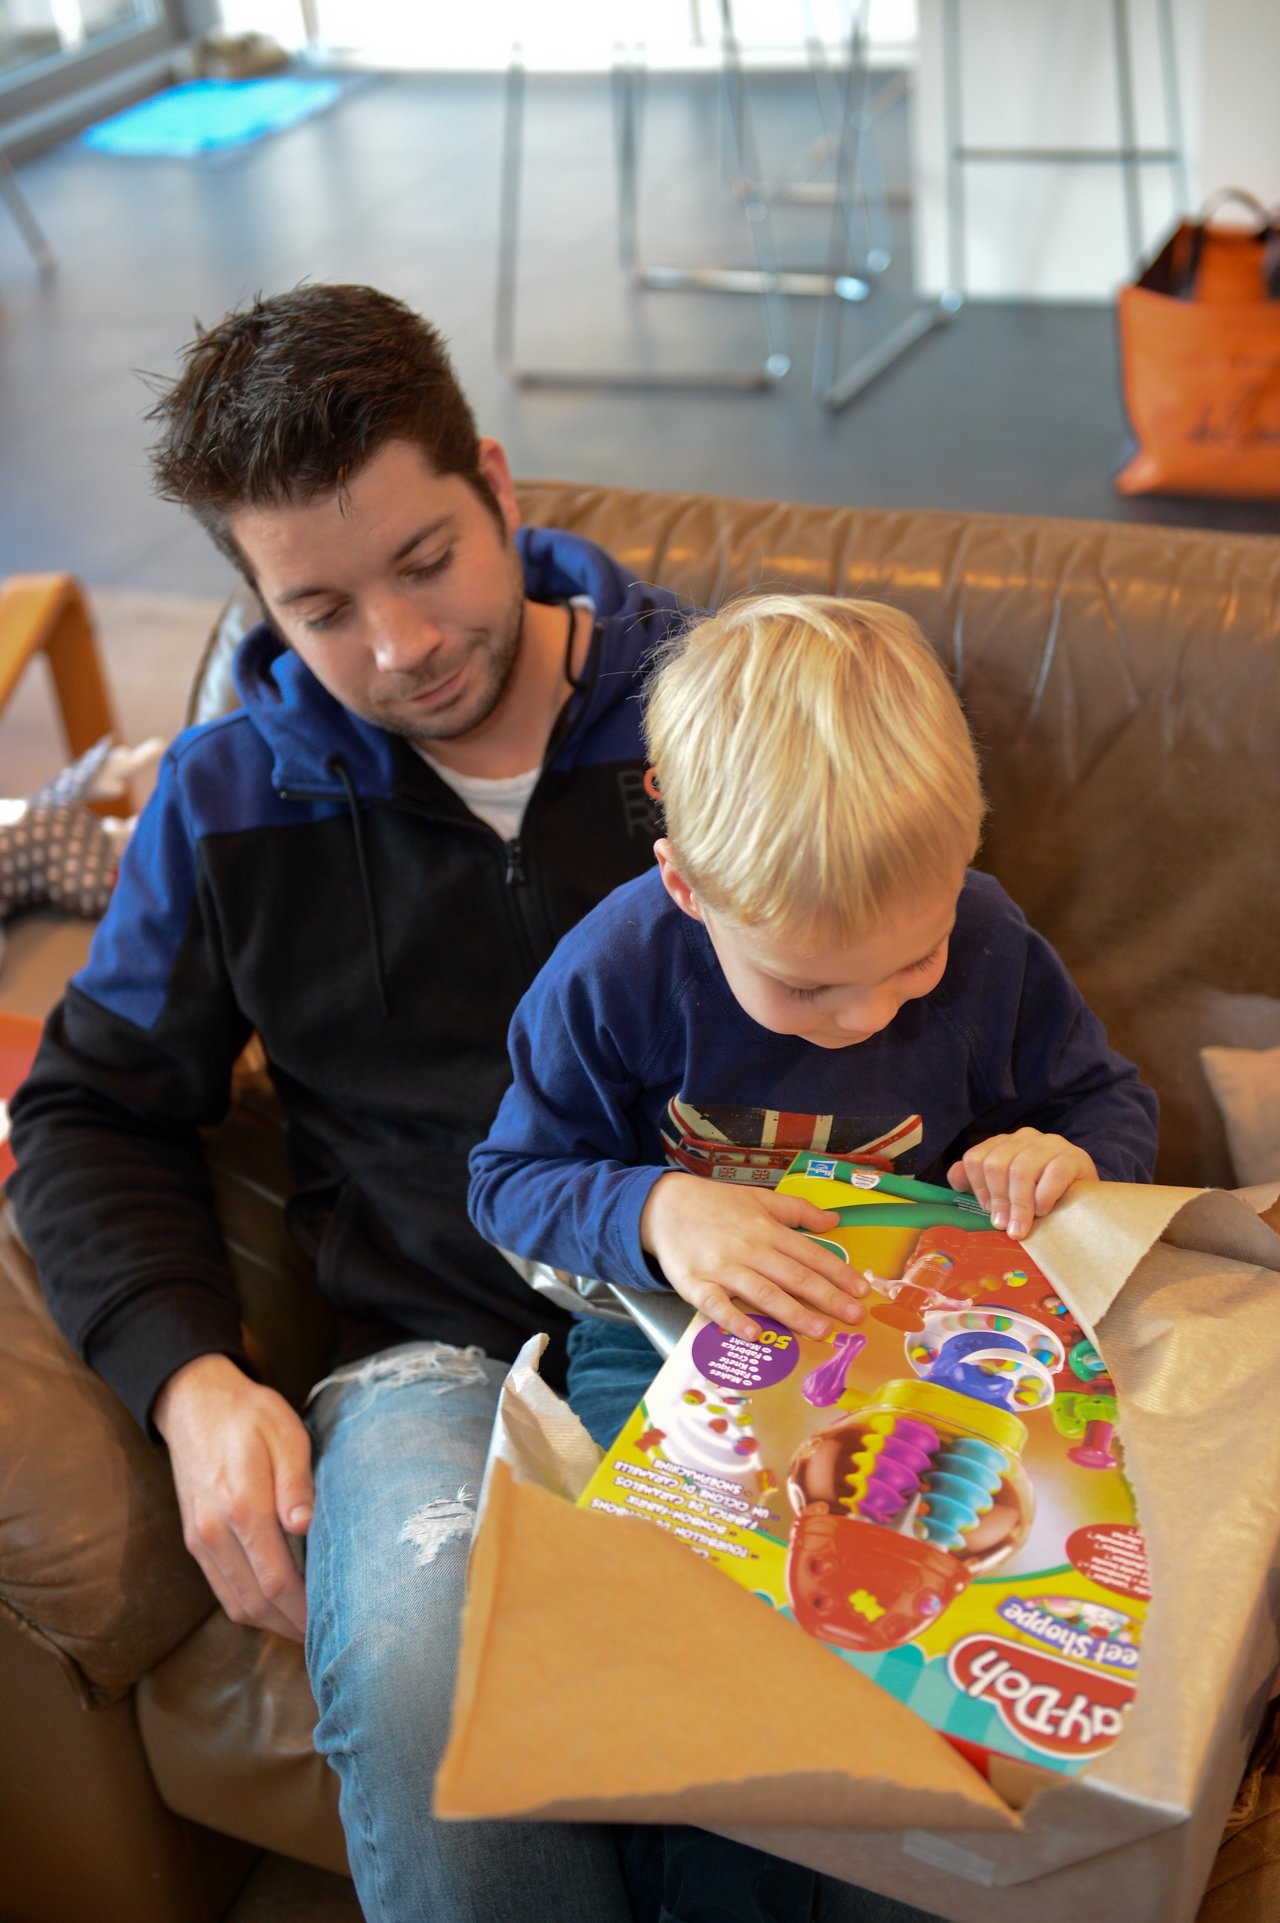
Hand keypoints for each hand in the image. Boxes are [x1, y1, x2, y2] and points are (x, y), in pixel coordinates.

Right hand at [152, 1353, 313, 1639]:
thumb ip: (297, 1482)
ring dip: (270, 1623)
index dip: (303, 1611)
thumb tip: (304, 1526)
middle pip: (255, 1602)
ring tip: (304, 1629)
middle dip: (290, 1626)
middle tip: (325, 1637)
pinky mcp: (193, 1539)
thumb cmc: (250, 1415)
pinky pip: (220, 1588)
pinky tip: (274, 1606)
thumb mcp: (286, 1433)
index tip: (331, 1624)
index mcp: (242, 1507)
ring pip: (235, 1603)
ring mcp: (199, 1539)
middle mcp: (214, 1532)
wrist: (194, 1401)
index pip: (277, 1581)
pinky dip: (248, 1606)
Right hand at [639, 1172, 868, 1340]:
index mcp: (767, 1229)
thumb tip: (834, 1222)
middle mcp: (749, 1249)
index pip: (810, 1254)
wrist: (664, 1206)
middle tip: (854, 1318)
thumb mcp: (759, 1198)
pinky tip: (754, 1334)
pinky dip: (735, 1321)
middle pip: (794, 1277)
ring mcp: (722, 1268)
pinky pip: (717, 1306)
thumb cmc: (716, 1205)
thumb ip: (797, 1211)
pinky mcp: (695, 1285)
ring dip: (794, 1314)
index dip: (838, 1273)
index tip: (862, 1291)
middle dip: (827, 1298)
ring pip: (763, 1293)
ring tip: (821, 1331)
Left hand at [947, 1129, 1097, 1238]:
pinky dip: (1043, 1196)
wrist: (1086, 1198)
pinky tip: (1043, 1211)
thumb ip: (980, 1183)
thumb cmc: (1042, 1196)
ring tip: (1020, 1228)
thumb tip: (955, 1182)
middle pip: (996, 1164)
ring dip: (1018, 1205)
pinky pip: (1053, 1174)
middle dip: (998, 1200)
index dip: (977, 1188)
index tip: (987, 1212)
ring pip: (1021, 1170)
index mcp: (1004, 1143)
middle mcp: (1024, 1137)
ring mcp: (1051, 1144)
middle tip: (1003, 1226)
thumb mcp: (1008, 1189)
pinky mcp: (1074, 1157)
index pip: (975, 1159)